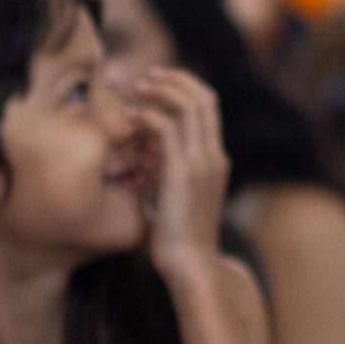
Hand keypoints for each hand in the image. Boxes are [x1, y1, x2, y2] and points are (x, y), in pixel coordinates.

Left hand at [128, 68, 228, 280]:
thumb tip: (148, 159)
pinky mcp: (183, 172)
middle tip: (144, 78)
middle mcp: (214, 156)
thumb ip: (167, 174)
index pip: (208, 108)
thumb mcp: (173, 198)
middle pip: (204, 97)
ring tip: (134, 91)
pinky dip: (147, 115)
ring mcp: (202, 162)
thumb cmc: (177, 239)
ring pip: (187, 105)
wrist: (190, 265)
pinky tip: (129, 118)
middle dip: (173, 80)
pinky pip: (166, 127)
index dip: (183, 89)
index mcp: (215, 160)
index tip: (156, 86)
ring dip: (159, 92)